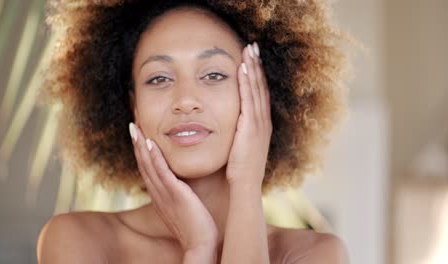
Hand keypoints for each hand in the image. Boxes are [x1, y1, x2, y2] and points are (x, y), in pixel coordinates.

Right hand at [129, 123, 217, 250]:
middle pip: (143, 165)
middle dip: (136, 144)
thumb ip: (180, 195)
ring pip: (149, 166)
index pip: (147, 170)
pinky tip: (150, 143)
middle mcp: (158, 194)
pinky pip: (162, 173)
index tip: (139, 135)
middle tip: (132, 125)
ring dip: (141, 146)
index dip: (141, 152)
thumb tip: (183, 186)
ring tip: (136, 127)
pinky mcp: (175, 195)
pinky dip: (155, 158)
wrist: (201, 244)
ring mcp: (164, 194)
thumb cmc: (196, 228)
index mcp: (160, 197)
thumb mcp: (184, 208)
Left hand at [226, 42, 271, 187]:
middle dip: (257, 66)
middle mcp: (263, 122)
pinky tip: (242, 69)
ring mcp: (259, 124)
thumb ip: (239, 134)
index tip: (252, 59)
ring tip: (249, 50)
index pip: (259, 95)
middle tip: (253, 46)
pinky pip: (249, 100)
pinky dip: (247, 83)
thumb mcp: (241, 148)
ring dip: (253, 68)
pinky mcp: (251, 128)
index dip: (257, 76)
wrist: (245, 188)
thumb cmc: (240, 172)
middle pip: (261, 87)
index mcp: (261, 126)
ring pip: (256, 90)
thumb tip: (232, 127)